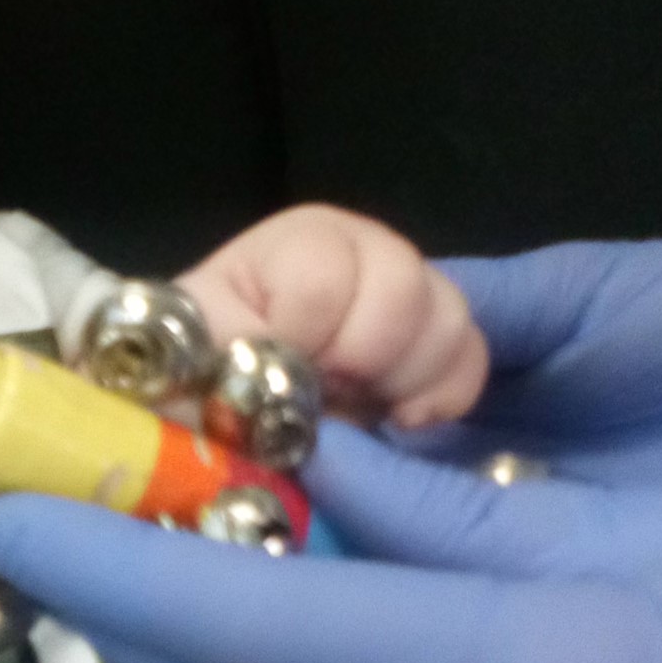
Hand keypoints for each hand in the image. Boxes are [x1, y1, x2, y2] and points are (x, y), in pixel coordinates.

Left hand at [176, 203, 487, 427]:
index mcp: (294, 244)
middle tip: (326, 389)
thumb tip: (278, 367)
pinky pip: (471, 355)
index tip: (279, 372)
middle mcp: (360, 249)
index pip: (322, 274)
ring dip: (402, 378)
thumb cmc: (194, 374)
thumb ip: (224, 348)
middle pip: (401, 285)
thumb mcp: (190, 356)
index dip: (305, 333)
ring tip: (359, 404)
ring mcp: (407, 291)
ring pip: (447, 317)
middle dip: (361, 355)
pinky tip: (400, 418)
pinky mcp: (436, 339)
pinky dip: (443, 395)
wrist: (216, 402)